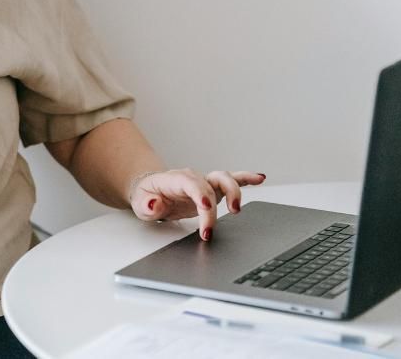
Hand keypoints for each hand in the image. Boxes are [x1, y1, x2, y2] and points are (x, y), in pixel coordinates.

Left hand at [129, 169, 266, 240]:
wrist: (151, 191)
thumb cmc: (147, 196)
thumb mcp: (140, 203)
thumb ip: (147, 204)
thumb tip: (155, 203)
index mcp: (175, 179)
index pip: (192, 184)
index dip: (201, 195)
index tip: (206, 209)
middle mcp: (193, 178)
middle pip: (211, 183)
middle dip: (217, 203)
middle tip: (217, 224)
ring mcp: (204, 182)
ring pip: (224, 179)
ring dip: (235, 191)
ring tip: (237, 209)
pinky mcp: (213, 189)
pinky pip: (232, 180)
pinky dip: (246, 179)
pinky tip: (260, 179)